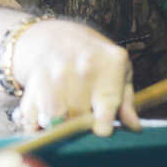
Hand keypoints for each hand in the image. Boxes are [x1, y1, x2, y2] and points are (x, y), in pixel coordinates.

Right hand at [12, 20, 142, 136]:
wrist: (55, 36)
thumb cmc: (93, 59)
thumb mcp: (118, 71)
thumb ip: (126, 100)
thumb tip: (134, 127)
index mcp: (108, 66)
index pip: (106, 106)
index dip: (103, 125)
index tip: (101, 130)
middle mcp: (81, 68)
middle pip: (79, 117)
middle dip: (81, 126)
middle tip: (83, 121)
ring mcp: (54, 74)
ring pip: (53, 118)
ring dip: (57, 125)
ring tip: (66, 117)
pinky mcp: (33, 83)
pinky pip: (32, 116)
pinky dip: (37, 124)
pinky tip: (46, 116)